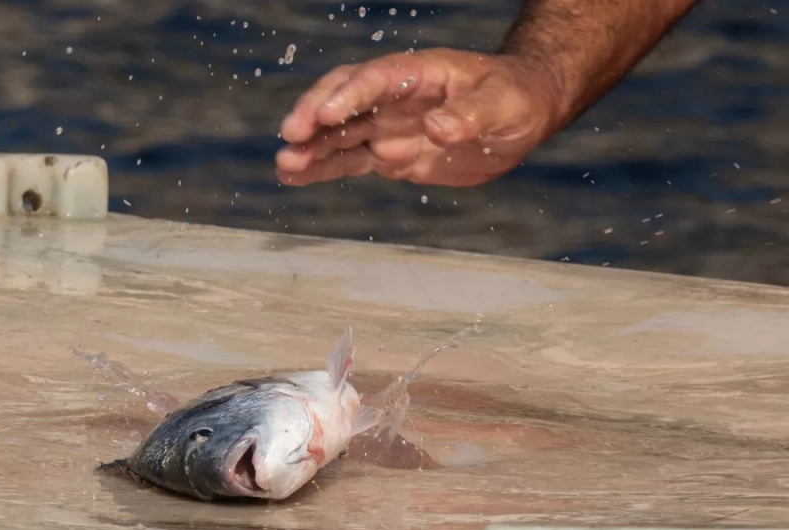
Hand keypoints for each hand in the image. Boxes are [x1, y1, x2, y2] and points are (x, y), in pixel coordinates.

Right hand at [275, 49, 564, 187]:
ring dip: (311, 148)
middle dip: (315, 115)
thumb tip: (438, 128)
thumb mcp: (504, 104)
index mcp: (419, 73)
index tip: (324, 115)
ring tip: (285, 165)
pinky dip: (321, 169)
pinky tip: (294, 177)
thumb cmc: (517, 98)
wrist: (522, 113)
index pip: (375, 79)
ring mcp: (387, 125)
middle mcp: (393, 97)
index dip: (349, 96)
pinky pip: (348, 160)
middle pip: (343, 99)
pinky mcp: (388, 155)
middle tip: (291, 136)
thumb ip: (470, 115)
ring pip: (339, 134)